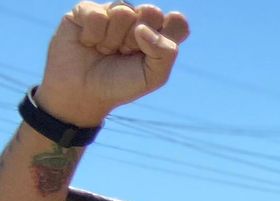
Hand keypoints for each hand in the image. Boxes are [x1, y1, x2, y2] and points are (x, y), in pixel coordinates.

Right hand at [38, 4, 188, 127]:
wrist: (84, 92)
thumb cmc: (122, 84)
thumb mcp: (153, 77)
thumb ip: (164, 53)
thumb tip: (143, 29)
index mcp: (159, 35)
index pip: (178, 22)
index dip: (167, 35)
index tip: (153, 53)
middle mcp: (138, 19)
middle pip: (152, 11)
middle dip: (138, 39)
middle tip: (127, 53)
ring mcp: (112, 12)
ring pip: (123, 11)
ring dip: (114, 39)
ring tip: (107, 50)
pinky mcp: (86, 10)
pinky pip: (96, 14)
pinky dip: (93, 35)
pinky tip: (89, 43)